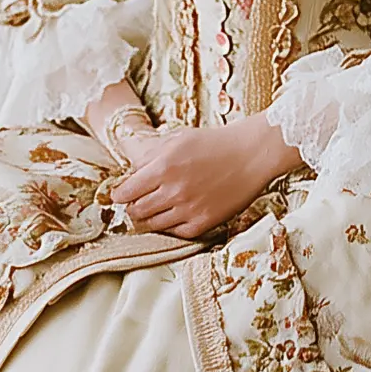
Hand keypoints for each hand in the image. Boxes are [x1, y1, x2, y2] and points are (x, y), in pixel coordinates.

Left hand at [111, 114, 297, 239]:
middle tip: (138, 202)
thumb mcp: (176, 139)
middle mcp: (173, 190)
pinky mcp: (204, 222)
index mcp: (163, 166)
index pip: (125, 193)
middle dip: (133, 207)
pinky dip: (171, 225)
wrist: (251, 154)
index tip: (122, 194)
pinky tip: (176, 213)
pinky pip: (175, 232)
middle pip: (136, 211)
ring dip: (150, 218)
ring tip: (157, 208)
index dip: (120, 194)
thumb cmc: (214, 143)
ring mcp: (189, 209)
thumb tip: (131, 174)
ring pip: (152, 225)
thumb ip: (150, 156)